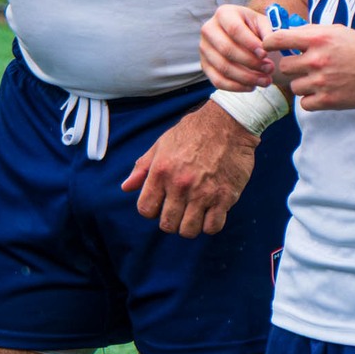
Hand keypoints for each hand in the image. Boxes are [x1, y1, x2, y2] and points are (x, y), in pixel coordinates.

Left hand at [120, 99, 258, 237]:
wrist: (228, 122)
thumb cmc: (193, 131)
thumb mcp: (162, 144)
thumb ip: (142, 167)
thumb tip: (126, 187)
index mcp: (161, 171)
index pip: (146, 209)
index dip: (151, 210)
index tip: (161, 203)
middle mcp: (180, 185)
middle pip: (167, 224)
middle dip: (171, 221)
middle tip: (179, 209)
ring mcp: (203, 193)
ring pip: (189, 231)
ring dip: (190, 226)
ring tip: (195, 212)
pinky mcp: (225, 197)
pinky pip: (213, 227)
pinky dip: (210, 225)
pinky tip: (210, 212)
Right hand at [200, 3, 276, 90]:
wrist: (241, 37)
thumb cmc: (254, 29)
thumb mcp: (262, 24)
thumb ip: (268, 32)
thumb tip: (269, 45)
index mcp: (224, 13)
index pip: (234, 29)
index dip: (250, 43)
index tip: (265, 54)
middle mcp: (209, 29)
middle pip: (227, 49)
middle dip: (251, 62)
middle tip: (270, 69)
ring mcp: (204, 48)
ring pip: (223, 67)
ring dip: (247, 77)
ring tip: (266, 80)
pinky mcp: (204, 65)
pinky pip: (217, 81)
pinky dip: (236, 87)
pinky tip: (252, 86)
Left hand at [277, 24, 354, 110]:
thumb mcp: (335, 30)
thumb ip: (310, 31)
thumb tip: (285, 32)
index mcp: (317, 39)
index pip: (278, 39)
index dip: (269, 43)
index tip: (268, 47)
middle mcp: (316, 60)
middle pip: (284, 67)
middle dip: (291, 67)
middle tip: (304, 66)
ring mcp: (321, 82)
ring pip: (294, 87)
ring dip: (302, 84)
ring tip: (318, 79)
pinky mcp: (328, 100)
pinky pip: (304, 103)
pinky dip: (310, 99)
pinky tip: (322, 91)